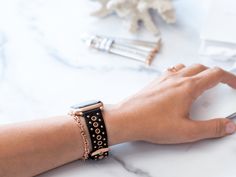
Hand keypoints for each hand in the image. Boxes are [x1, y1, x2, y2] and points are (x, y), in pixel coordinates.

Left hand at [105, 64, 235, 144]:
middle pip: (202, 67)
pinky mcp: (155, 82)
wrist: (126, 119)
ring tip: (201, 82)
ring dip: (197, 71)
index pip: (216, 74)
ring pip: (186, 67)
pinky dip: (181, 72)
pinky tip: (178, 84)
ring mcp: (164, 78)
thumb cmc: (152, 124)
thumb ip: (211, 128)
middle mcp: (176, 78)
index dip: (230, 78)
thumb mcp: (187, 131)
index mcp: (188, 87)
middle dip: (215, 74)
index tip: (235, 85)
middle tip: (220, 84)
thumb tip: (229, 125)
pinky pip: (172, 70)